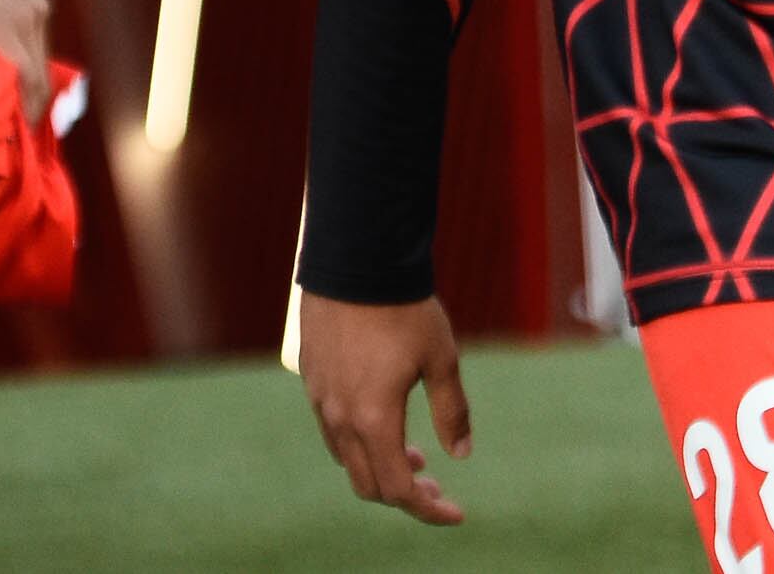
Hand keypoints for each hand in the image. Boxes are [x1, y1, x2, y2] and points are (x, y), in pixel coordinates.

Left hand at [0, 0, 53, 121]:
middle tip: (15, 128)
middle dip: (32, 105)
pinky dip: (29, 58)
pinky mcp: (37, 1)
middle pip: (42, 75)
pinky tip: (10, 67)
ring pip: (43, 57)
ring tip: (12, 102)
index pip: (30, 83)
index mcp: (4, 30)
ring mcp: (38, 9)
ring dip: (31, 81)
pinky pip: (38, 39)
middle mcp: (30, 21)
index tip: (22, 136)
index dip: (30, 113)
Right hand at [299, 291, 471, 526]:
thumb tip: (462, 454)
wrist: (356, 260)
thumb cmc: (404, 308)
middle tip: (437, 485)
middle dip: (405, 494)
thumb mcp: (441, 358)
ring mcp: (320, 400)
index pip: (398, 490)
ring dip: (380, 466)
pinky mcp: (311, 380)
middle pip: (368, 484)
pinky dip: (360, 442)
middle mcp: (339, 418)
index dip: (428, 509)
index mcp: (374, 419)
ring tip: (415, 453)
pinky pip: (332, 430)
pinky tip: (384, 421)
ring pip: (347, 459)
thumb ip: (452, 410)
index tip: (455, 513)